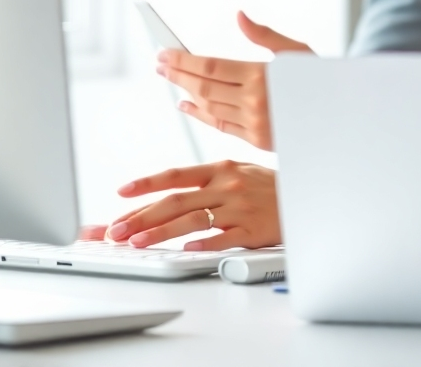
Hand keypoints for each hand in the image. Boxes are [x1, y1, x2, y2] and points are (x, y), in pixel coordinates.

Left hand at [105, 161, 279, 250]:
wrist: (305, 196)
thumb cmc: (266, 188)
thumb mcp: (237, 172)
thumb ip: (205, 181)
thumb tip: (166, 195)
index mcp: (220, 169)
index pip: (176, 175)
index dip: (147, 184)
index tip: (121, 192)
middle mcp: (227, 186)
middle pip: (177, 201)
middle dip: (142, 216)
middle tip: (115, 230)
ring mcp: (239, 208)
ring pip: (193, 220)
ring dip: (161, 232)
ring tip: (136, 244)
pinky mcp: (252, 230)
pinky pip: (224, 238)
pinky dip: (203, 244)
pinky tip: (184, 250)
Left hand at [156, 10, 311, 150]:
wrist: (340, 118)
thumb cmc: (321, 79)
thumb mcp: (297, 51)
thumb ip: (264, 35)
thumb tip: (239, 16)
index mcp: (263, 76)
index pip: (212, 67)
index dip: (184, 60)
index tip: (165, 52)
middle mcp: (255, 102)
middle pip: (205, 87)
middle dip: (178, 74)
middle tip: (160, 63)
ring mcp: (255, 124)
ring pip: (209, 107)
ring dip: (186, 92)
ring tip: (171, 78)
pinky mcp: (257, 140)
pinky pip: (219, 126)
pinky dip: (199, 114)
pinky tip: (186, 104)